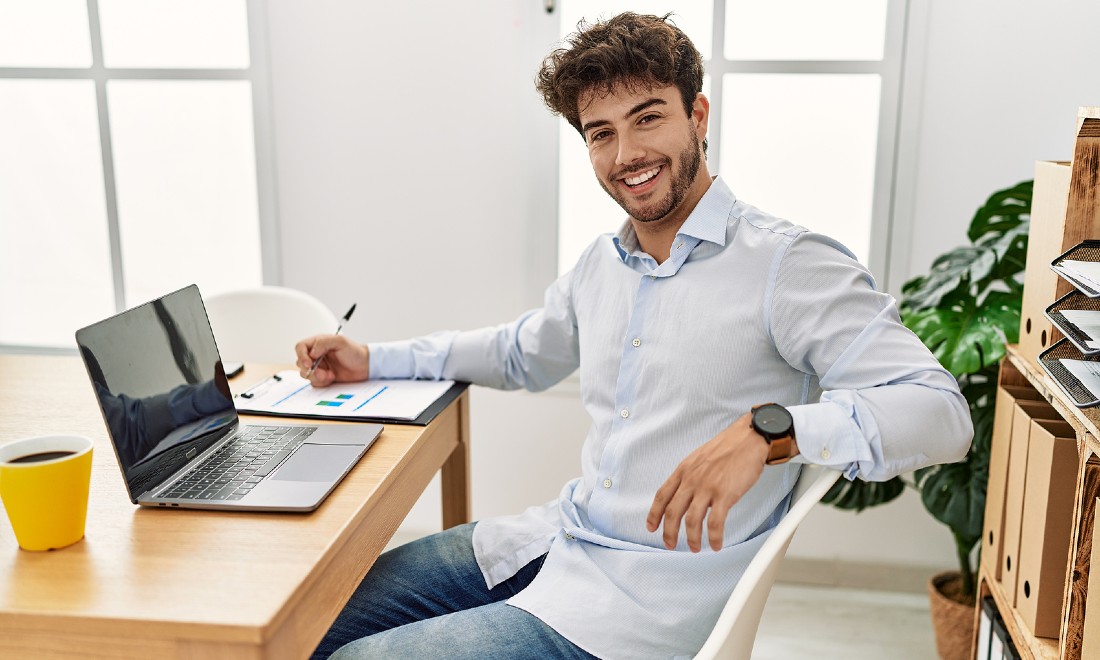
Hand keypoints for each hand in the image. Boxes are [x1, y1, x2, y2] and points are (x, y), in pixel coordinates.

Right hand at [295, 334, 369, 385]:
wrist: (365, 366)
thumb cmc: (355, 352)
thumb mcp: (341, 342)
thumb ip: (324, 343)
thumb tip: (311, 352)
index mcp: (318, 343)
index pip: (300, 347)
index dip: (301, 356)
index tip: (308, 364)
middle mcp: (316, 355)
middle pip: (300, 362)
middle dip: (310, 369)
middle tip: (323, 373)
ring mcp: (319, 366)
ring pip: (305, 374)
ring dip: (316, 376)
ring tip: (330, 375)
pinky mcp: (322, 377)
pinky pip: (314, 382)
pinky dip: (321, 382)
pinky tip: (332, 378)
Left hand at [646, 412, 768, 551]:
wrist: (749, 438)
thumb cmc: (728, 447)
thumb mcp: (699, 458)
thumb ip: (691, 477)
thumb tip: (689, 496)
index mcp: (684, 470)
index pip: (662, 495)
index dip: (654, 514)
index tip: (651, 527)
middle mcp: (692, 479)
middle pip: (673, 512)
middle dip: (669, 532)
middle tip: (670, 544)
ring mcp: (708, 487)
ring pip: (691, 520)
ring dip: (692, 539)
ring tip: (695, 548)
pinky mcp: (725, 494)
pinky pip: (716, 522)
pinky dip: (714, 537)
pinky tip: (716, 544)